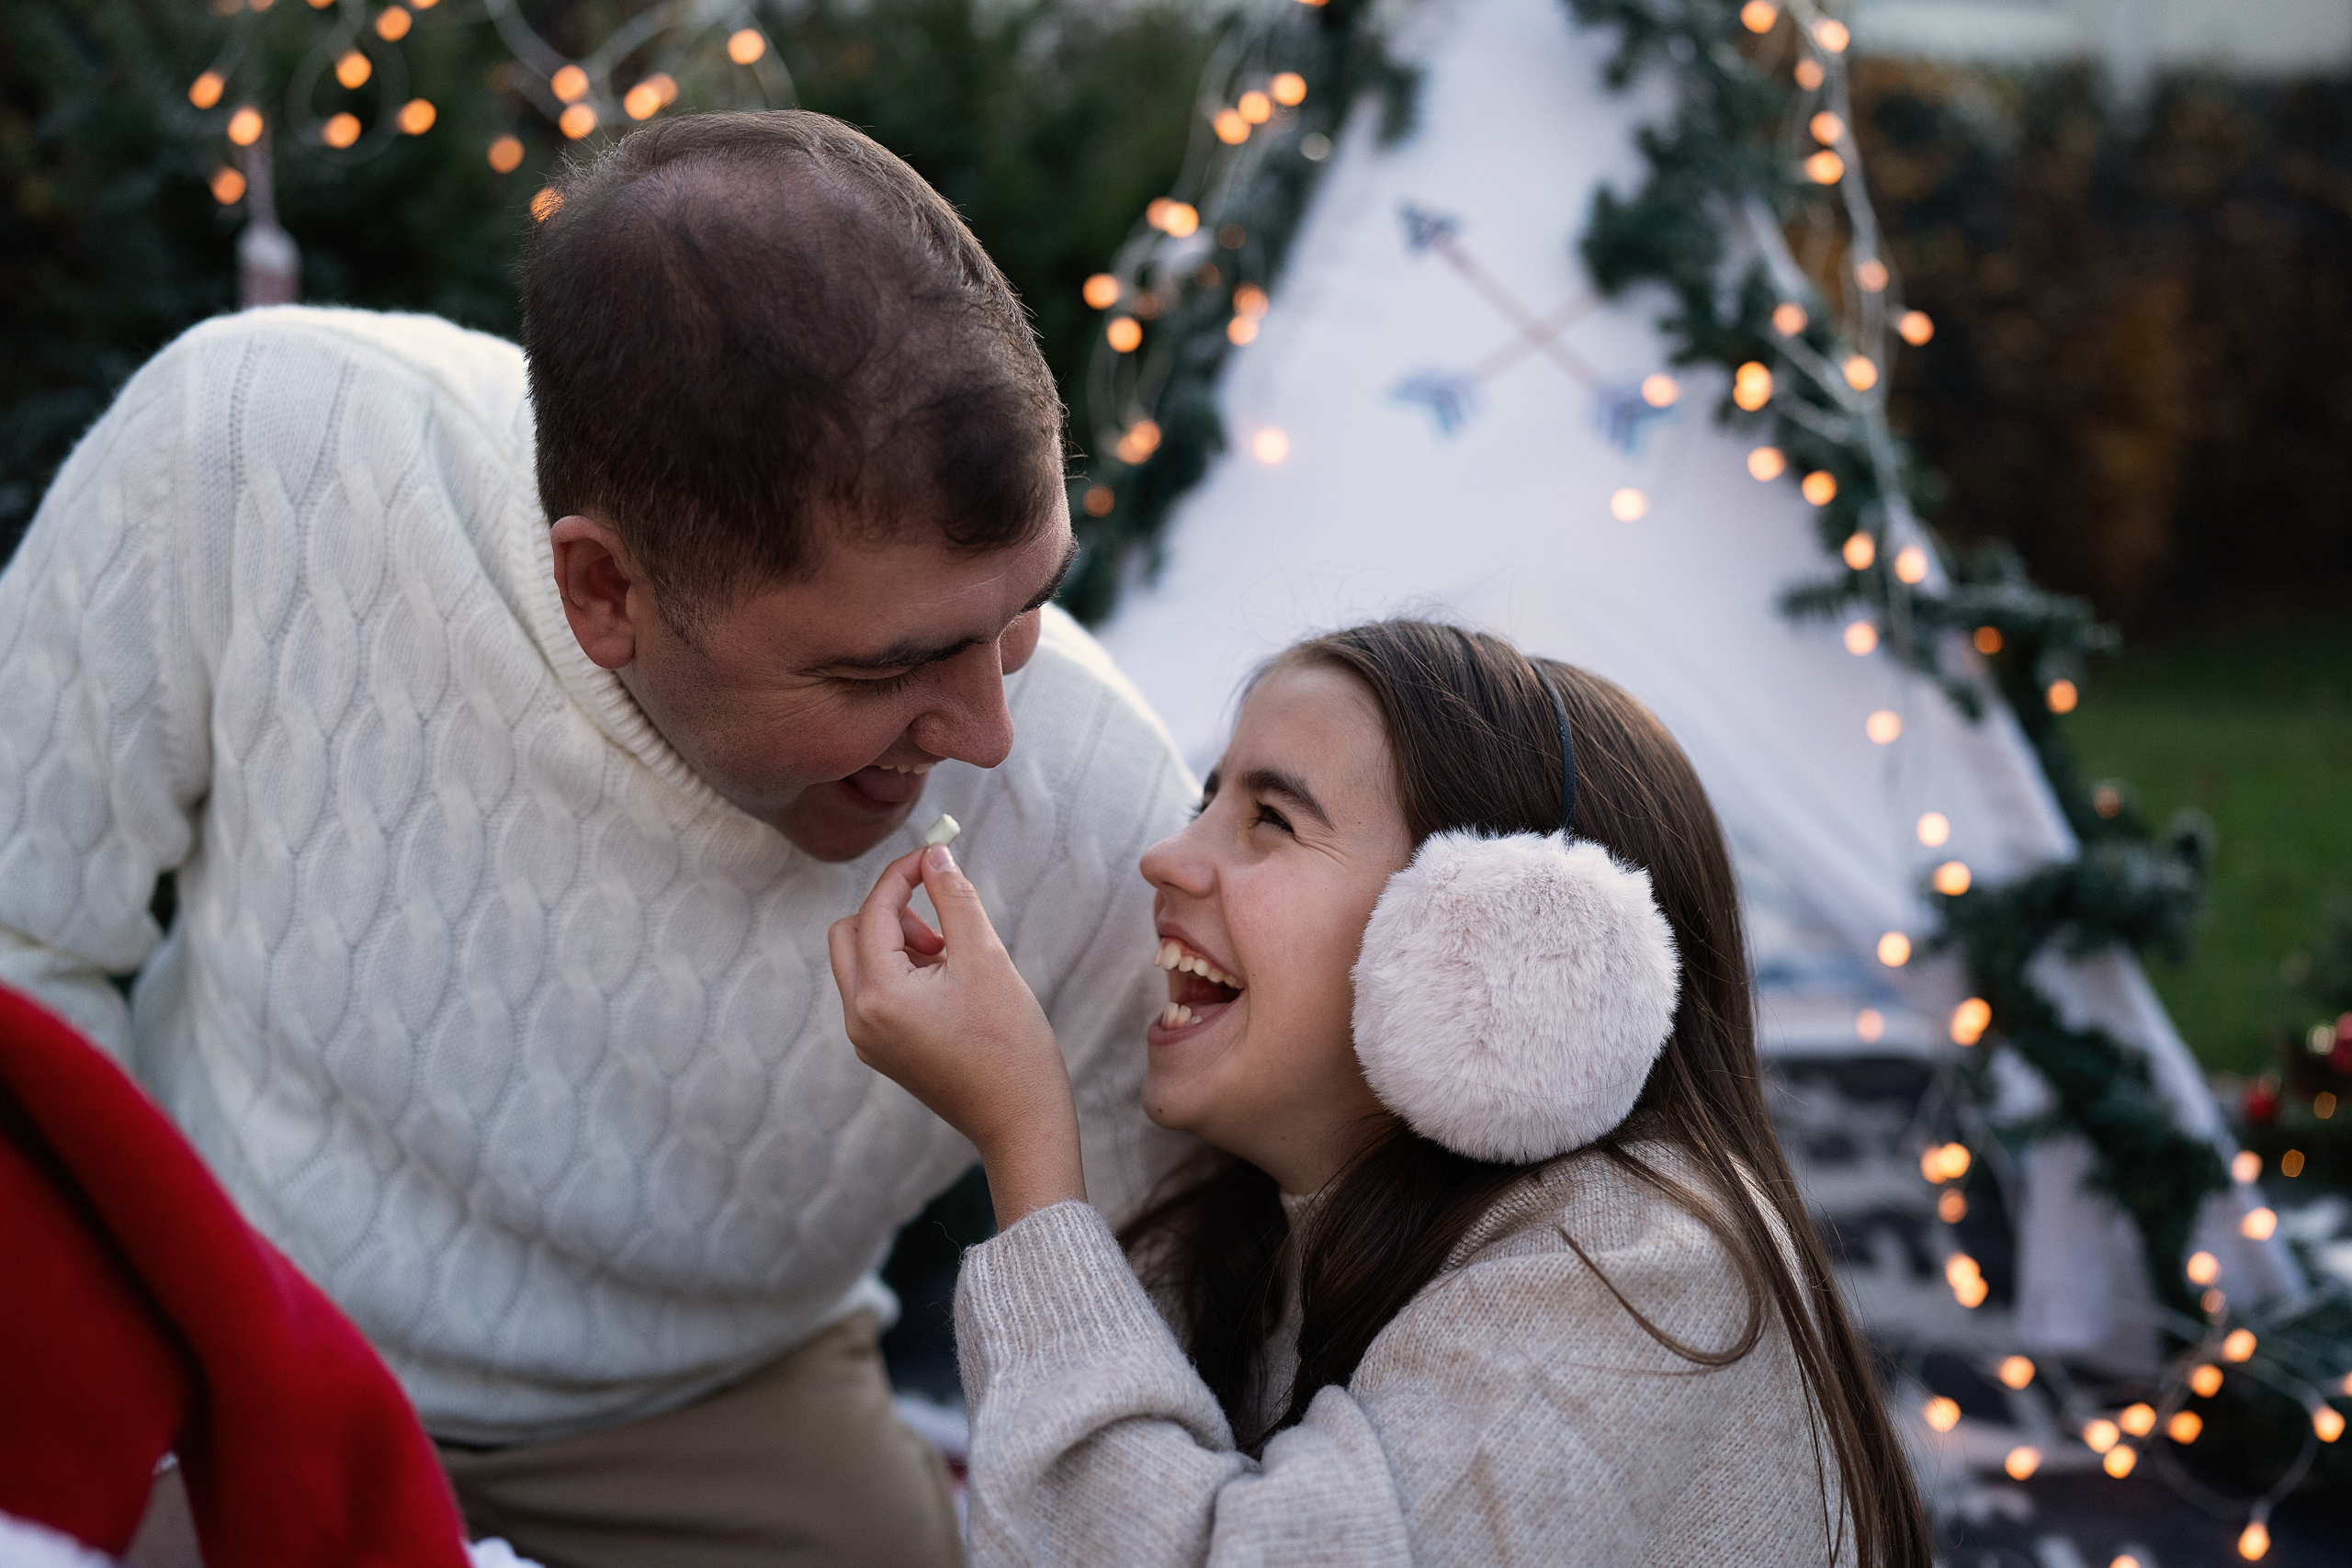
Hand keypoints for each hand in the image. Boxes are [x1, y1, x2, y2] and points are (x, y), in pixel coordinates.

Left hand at [828, 845, 1085, 1225]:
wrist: (1021, 1122)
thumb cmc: (1010, 1045)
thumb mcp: (986, 958)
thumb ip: (954, 898)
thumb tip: (934, 854)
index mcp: (879, 995)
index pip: (874, 911)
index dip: (904, 875)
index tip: (936, 854)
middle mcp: (859, 1019)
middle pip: (849, 933)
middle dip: (892, 912)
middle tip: (944, 925)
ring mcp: (867, 1039)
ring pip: (860, 962)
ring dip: (899, 943)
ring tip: (956, 960)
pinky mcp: (882, 1050)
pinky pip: (874, 991)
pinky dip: (901, 971)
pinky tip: (951, 985)